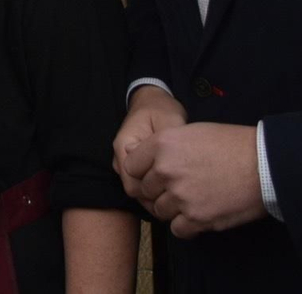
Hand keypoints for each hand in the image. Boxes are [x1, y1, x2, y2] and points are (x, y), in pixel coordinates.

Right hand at [112, 85, 185, 201]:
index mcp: (124, 146)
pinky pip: (141, 182)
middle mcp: (121, 157)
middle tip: (180, 200)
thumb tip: (171, 167)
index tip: (175, 194)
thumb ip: (168, 144)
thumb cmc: (160, 109)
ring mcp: (125, 161)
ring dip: (155, 194)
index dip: (153, 192)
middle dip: (155, 197)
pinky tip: (171, 187)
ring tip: (178, 195)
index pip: (132, 182)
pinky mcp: (134, 164)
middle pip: (134, 189)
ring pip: (137, 189)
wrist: (152, 100)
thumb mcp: (169, 121)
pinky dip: (155, 188)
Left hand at [121, 122, 266, 237]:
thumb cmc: (233, 145)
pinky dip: (185, 225)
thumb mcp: (192, 132)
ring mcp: (180, 196)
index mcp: (162, 145)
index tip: (152, 175)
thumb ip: (166, 147)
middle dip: (157, 191)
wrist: (265, 164)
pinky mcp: (197, 218)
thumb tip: (151, 162)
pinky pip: (177, 229)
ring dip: (172, 208)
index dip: (141, 172)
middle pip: (144, 190)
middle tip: (176, 189)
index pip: (130, 166)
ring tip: (191, 200)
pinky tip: (197, 215)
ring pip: (159, 210)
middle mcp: (166, 170)